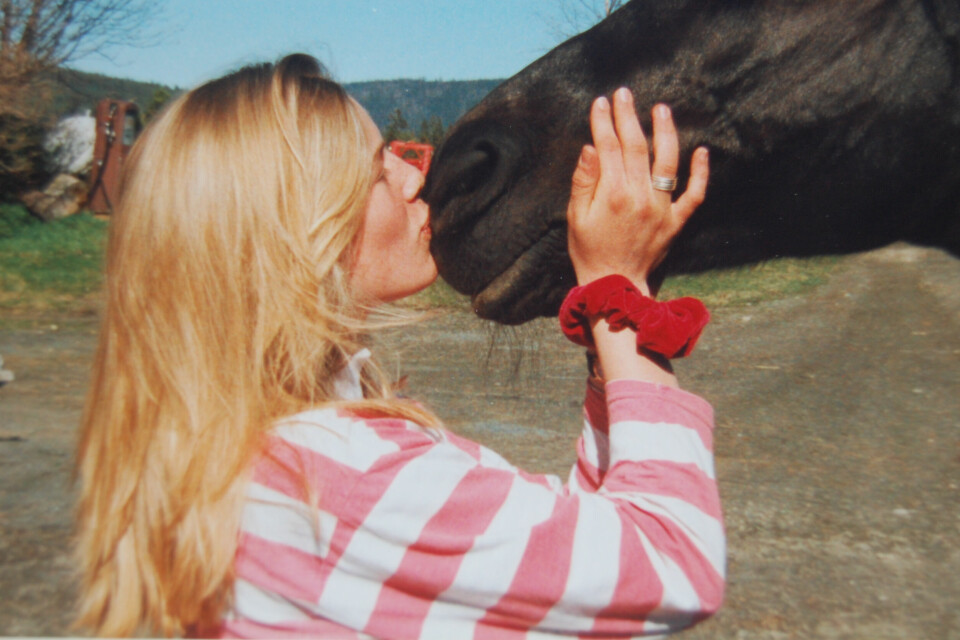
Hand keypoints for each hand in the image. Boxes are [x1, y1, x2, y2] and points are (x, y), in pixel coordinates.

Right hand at [566, 88, 708, 294]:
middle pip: (636, 147)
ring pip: (667, 161)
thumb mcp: (576, 217)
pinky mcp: (676, 221)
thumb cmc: (590, 250)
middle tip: (624, 94)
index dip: (604, 121)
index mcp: (613, 195)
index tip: (601, 102)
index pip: (609, 147)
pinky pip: (694, 194)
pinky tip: (701, 150)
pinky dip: (700, 172)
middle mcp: (640, 197)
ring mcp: (662, 208)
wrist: (615, 285)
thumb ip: (584, 181)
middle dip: (628, 117)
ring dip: (665, 132)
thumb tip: (592, 147)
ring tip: (661, 108)